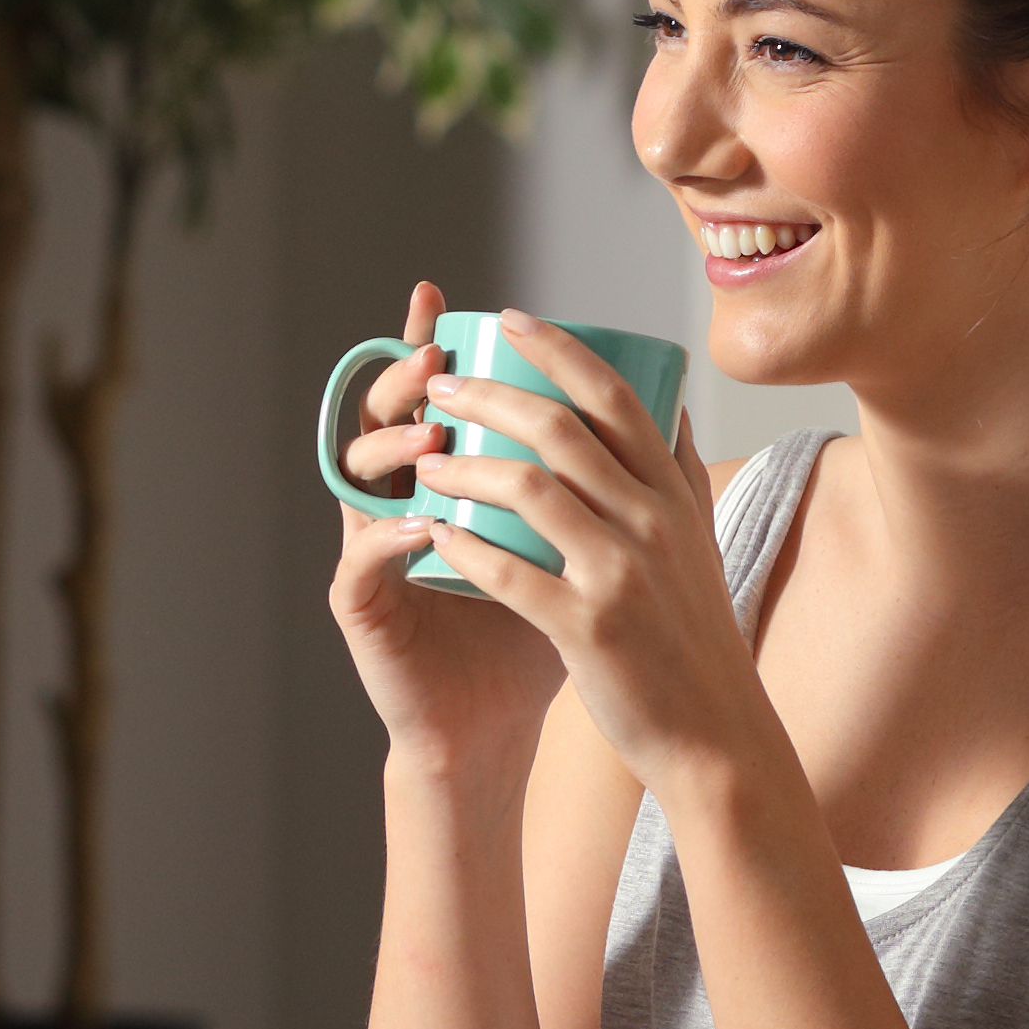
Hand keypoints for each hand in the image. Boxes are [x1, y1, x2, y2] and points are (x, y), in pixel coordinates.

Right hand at [325, 276, 563, 773]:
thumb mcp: (577, 549)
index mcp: (444, 480)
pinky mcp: (361, 605)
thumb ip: (605, 486)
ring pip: (357, 477)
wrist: (492, 726)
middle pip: (384, 418)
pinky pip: (363, 558)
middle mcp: (398, 501)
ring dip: (393, 451)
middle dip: (406, 382)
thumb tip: (670, 416)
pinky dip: (389, 537)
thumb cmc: (537, 636)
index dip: (429, 344)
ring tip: (433, 440)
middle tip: (436, 359)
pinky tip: (423, 524)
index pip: (433, 396)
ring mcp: (372, 549)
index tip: (451, 302)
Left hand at [405, 314, 776, 793]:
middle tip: (440, 384)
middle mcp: (653, 522)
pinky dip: (462, 545)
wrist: (716, 733)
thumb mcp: (700, 542)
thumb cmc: (694, 636)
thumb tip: (668, 401)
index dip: (558, 348)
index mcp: (675, 494)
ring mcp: (621, 573)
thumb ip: (679, 473)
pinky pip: (508, 571)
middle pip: (560, 428)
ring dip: (463, 465)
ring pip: (527, 488)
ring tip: (423, 460)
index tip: (510, 319)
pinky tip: (432, 533)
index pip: (615, 395)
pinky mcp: (587, 627)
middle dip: (489, 393)